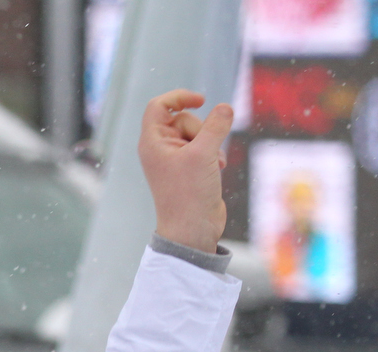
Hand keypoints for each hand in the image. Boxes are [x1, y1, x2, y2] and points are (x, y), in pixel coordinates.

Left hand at [138, 89, 233, 254]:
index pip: (159, 106)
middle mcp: (160, 149)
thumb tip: (225, 108)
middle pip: (183, 118)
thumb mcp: (204, 153)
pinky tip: (218, 168)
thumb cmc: (190, 193)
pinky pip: (203, 147)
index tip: (201, 100)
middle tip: (204, 150)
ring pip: (197, 133)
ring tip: (214, 163)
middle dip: (201, 129)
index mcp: (152, 143)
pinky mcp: (188, 168)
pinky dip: (213, 154)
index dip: (179, 97)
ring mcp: (174, 159)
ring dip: (211, 143)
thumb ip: (216, 126)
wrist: (193, 228)